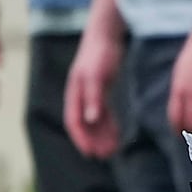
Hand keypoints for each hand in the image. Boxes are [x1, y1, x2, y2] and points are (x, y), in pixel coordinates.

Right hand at [63, 24, 121, 160]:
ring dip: (102, 135)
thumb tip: (91, 120)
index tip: (90, 153)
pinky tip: (117, 134)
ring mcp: (90, 95)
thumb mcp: (98, 77)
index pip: (74, 122)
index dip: (81, 138)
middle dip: (93, 141)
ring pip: (94, 121)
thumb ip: (94, 99)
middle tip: (106, 155)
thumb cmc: (100, 54)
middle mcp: (80, 97)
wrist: (106, 36)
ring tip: (113, 150)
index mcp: (74, 94)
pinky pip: (103, 113)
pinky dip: (109, 124)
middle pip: (85, 125)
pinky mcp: (101, 91)